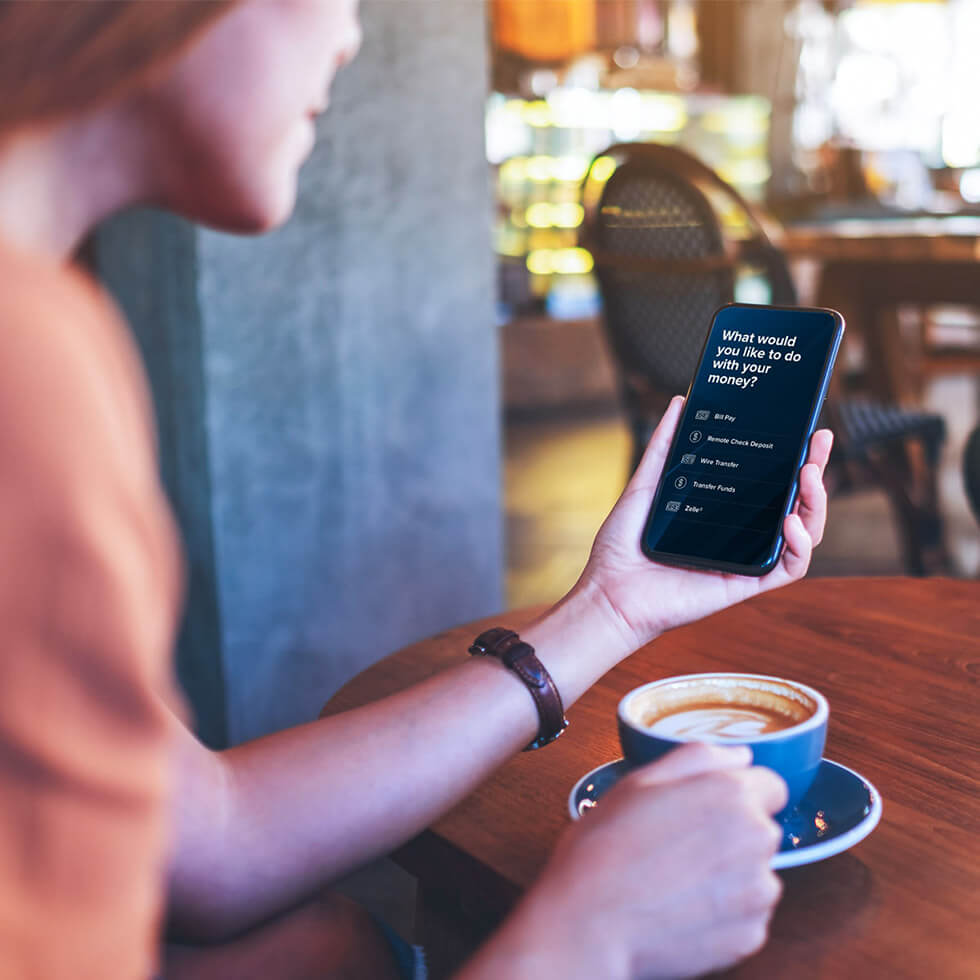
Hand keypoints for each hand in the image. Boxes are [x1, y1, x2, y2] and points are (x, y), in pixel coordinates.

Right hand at [517, 744, 786, 978]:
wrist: (590, 923)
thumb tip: (740, 756)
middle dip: (731, 834)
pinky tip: (682, 910)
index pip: (771, 786)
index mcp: (732, 794)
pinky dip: (723, 915)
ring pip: (755, 875)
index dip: (737, 794)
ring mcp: (757, 892)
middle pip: (760, 830)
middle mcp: (757, 839)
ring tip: (677, 881)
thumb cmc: (606, 847)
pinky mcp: (750, 936)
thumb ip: (697, 758)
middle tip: (679, 844)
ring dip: (729, 877)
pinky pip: (746, 916)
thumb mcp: (640, 782)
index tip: (706, 808)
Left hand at [582, 396, 832, 648]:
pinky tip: (789, 521)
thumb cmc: (624, 545)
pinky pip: (789, 568)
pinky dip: (799, 545)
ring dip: (816, 504)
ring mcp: (747, 559)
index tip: (807, 429)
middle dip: (817, 470)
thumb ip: (664, 446)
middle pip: (797, 503)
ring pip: (805, 533)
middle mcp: (742, 534)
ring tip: (808, 476)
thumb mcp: (645, 485)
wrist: (608, 590)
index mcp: (726, 511)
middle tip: (822, 440)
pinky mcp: (745, 583)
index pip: (772, 482)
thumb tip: (681, 401)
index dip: (796, 457)